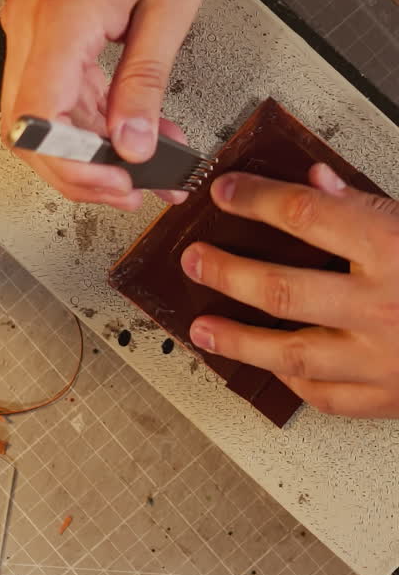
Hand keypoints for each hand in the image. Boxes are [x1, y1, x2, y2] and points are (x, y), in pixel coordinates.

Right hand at [0, 0, 212, 210]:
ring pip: (40, 114)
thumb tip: (133, 147)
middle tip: (139, 188)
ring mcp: (30, 20)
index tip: (121, 184)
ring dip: (91, 146)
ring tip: (154, 162)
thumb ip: (145, 84)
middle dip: (82, 170)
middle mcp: (30, 20)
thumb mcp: (171, 7)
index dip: (75, 167)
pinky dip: (89, 115)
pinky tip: (136, 126)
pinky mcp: (41, 20)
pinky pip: (53, 85)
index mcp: (60, 15)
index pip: (38, 121)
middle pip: (28, 129)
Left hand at [181, 163, 398, 417]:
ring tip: (201, 326)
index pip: (304, 214)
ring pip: (293, 352)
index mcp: (390, 246)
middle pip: (282, 288)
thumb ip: (363, 201)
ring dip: (238, 338)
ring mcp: (385, 357)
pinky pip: (329, 396)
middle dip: (227, 272)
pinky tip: (270, 368)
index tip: (224, 193)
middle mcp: (383, 303)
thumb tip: (315, 178)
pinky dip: (295, 381)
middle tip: (194, 259)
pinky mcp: (391, 396)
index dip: (255, 200)